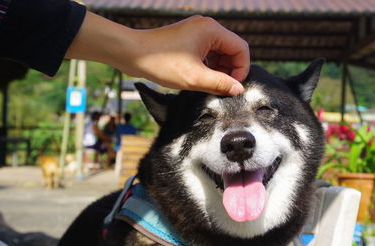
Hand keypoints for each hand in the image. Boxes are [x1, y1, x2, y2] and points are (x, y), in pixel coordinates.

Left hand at [66, 13, 249, 95]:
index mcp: (211, 30)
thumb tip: (238, 89)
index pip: (241, 48)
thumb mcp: (194, 77)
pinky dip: (208, 66)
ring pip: (219, 53)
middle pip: (231, 50)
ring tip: (210, 84)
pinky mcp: (188, 40)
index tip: (233, 86)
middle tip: (222, 87)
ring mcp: (196, 33)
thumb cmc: (161, 62)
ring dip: (219, 69)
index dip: (241, 69)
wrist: (133, 54)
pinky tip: (201, 78)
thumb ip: (220, 84)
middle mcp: (206, 28)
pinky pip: (207, 53)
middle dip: (230, 70)